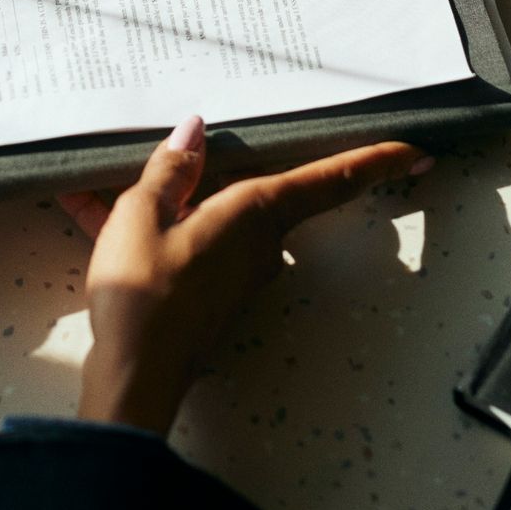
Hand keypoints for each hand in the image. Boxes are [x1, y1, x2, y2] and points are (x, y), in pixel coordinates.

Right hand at [61, 116, 428, 435]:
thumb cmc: (144, 295)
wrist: (133, 378)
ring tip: (113, 178)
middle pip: (264, 190)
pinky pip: (188, 242)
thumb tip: (192, 131)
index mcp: (254, 212)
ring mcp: (236, 272)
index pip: (331, 179)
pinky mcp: (210, 294)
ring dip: (174, 198)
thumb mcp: (143, 215)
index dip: (375, 161)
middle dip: (229, 167)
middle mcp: (257, 243)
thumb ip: (169, 170)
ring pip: (216, 216)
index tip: (414, 151)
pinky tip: (96, 210)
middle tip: (198, 144)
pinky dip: (153, 226)